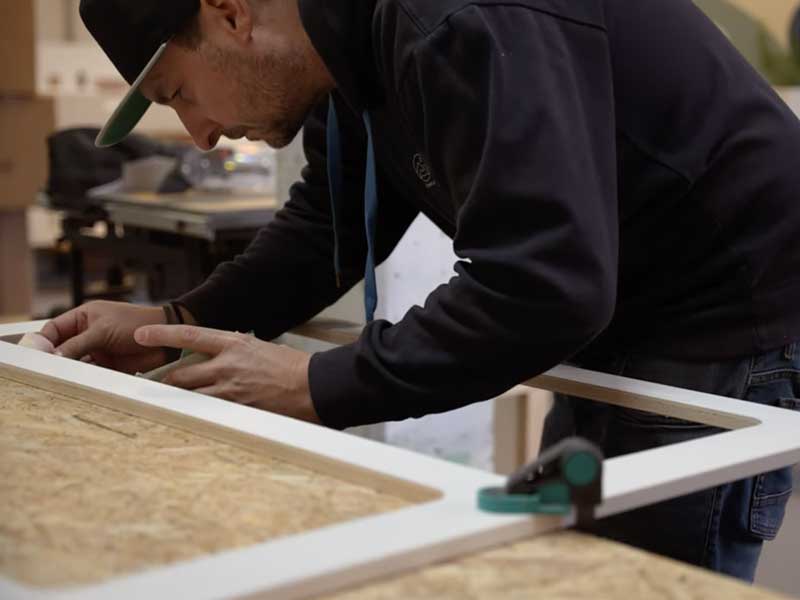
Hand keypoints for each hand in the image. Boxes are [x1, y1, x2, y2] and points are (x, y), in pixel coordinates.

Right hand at [40, 301, 167, 373]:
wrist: (165, 338)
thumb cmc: (136, 323)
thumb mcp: (102, 331)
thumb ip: (77, 344)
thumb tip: (54, 356)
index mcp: (84, 318)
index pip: (54, 329)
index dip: (43, 341)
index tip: (35, 354)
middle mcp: (88, 334)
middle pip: (62, 348)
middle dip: (53, 358)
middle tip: (43, 370)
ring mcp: (97, 350)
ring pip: (75, 362)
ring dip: (68, 370)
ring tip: (59, 379)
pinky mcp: (108, 365)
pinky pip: (90, 373)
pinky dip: (83, 378)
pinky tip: (77, 383)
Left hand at [134, 324, 319, 423]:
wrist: (313, 386)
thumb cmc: (292, 367)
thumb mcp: (260, 348)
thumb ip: (235, 352)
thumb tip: (219, 357)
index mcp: (234, 343)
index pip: (189, 336)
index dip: (161, 335)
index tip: (141, 335)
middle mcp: (227, 365)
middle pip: (181, 374)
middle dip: (166, 381)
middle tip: (156, 384)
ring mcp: (230, 389)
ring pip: (191, 396)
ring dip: (182, 400)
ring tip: (173, 403)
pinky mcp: (237, 409)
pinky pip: (210, 412)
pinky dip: (204, 413)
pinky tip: (202, 415)